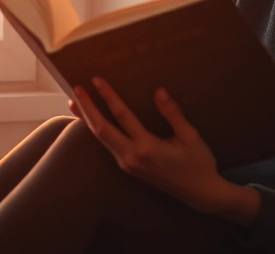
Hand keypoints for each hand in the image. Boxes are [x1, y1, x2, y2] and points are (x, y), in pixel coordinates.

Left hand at [69, 77, 230, 213]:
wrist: (200, 193)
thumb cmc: (198, 163)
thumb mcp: (190, 136)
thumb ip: (172, 113)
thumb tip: (158, 91)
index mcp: (147, 147)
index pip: (122, 116)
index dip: (108, 96)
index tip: (96, 80)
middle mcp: (132, 157)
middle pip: (101, 129)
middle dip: (87, 108)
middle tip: (75, 88)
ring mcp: (128, 164)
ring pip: (101, 139)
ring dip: (87, 119)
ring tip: (75, 102)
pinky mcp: (129, 167)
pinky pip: (108, 145)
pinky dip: (97, 130)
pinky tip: (92, 121)